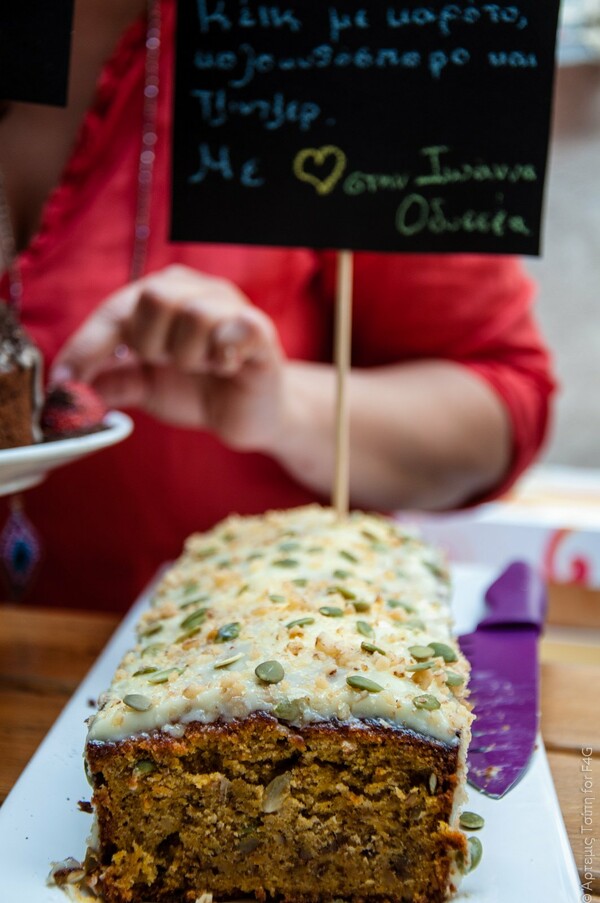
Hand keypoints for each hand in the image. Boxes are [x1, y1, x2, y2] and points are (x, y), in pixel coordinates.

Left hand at [50, 265, 284, 449]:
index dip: (88, 346)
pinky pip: (235, 329)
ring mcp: (231, 307)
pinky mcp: (260, 330)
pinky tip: (226, 367)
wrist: (250, 416)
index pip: (115, 309)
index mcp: (163, 296)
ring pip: (194, 315)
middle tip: (166, 365)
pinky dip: (222, 355)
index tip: (66, 382)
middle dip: (150, 345)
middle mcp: (197, 290)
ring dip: (189, 357)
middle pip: (154, 297)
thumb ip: (109, 381)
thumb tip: (65, 388)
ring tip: (202, 369)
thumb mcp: (145, 386)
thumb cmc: (199, 391)